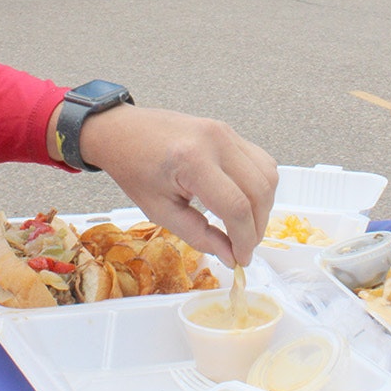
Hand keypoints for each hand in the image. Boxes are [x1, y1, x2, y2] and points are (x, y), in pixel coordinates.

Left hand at [78, 104, 276, 266]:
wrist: (122, 131)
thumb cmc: (133, 167)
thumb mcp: (160, 210)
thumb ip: (198, 235)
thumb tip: (230, 256)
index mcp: (192, 161)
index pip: (236, 207)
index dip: (244, 239)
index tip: (241, 259)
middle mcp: (216, 141)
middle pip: (259, 191)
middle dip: (257, 227)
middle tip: (243, 247)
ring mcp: (226, 132)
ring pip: (268, 175)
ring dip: (263, 207)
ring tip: (244, 227)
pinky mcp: (229, 131)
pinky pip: (261, 161)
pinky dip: (260, 186)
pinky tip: (244, 201)